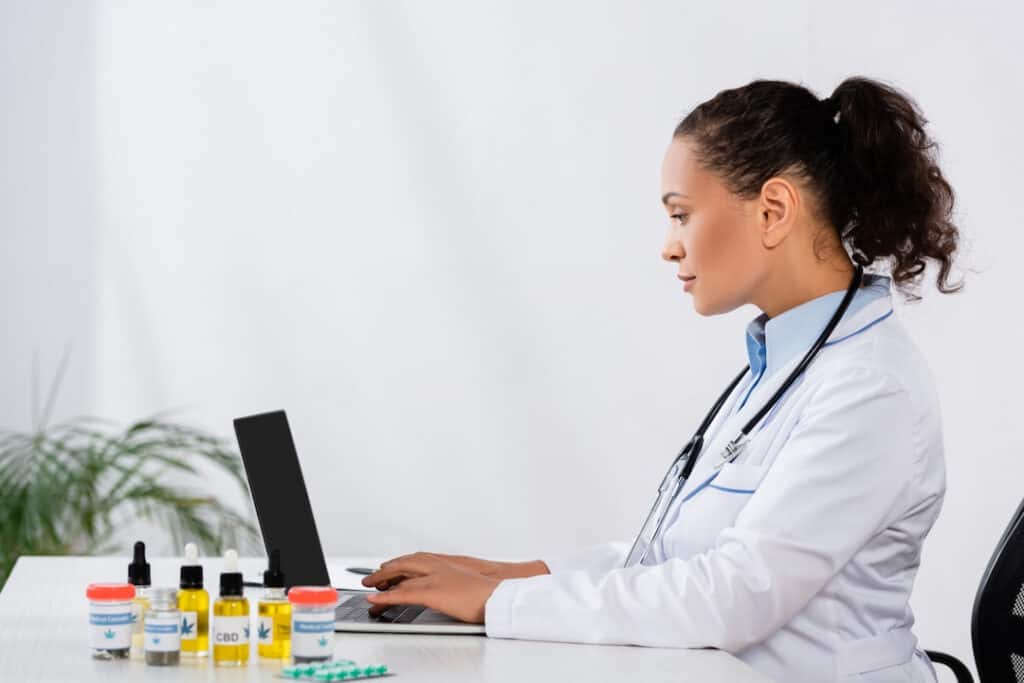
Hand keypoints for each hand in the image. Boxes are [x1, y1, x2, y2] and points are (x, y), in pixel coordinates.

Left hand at [361, 553, 501, 623]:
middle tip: (372, 577)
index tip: (388, 567)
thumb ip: (454, 580)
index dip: (400, 563)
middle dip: (386, 569)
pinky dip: (386, 597)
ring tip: (368, 585)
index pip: (417, 559)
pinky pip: (403, 594)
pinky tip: (375, 599)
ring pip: (401, 576)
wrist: (501, 593)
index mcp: (446, 564)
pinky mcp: (433, 592)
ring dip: (382, 580)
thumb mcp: (468, 581)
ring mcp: (434, 578)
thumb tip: (448, 588)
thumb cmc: (490, 591)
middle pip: (405, 563)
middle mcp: (438, 566)